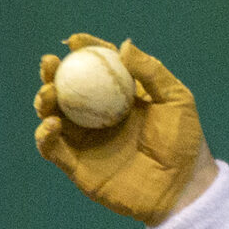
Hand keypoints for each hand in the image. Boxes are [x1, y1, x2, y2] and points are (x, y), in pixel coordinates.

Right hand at [34, 35, 210, 222]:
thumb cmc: (185, 141)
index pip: (98, 68)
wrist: (183, 186)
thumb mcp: (176, 100)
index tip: (75, 41)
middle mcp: (99, 116)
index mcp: (121, 96)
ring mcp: (86, 140)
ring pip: (53, 115)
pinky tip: (51, 124)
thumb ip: (152, 73)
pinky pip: (52, 148)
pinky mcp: (77, 166)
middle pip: (67, 89)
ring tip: (49, 94)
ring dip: (44, 101)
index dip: (84, 52)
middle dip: (52, 73)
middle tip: (50, 64)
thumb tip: (124, 45)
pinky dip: (44, 135)